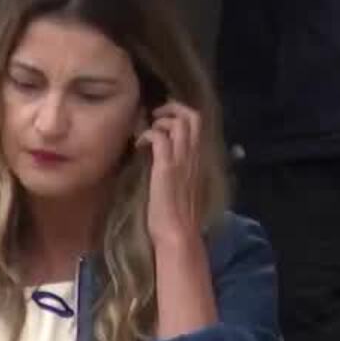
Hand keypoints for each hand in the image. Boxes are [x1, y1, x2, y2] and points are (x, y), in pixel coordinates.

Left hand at [138, 103, 204, 245]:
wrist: (179, 233)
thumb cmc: (180, 216)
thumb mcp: (186, 187)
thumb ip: (183, 170)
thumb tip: (170, 159)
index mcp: (200, 160)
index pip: (199, 124)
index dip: (181, 114)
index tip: (164, 119)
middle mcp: (195, 156)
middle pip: (192, 116)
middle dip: (172, 108)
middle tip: (155, 116)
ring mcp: (182, 160)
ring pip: (178, 122)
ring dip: (159, 120)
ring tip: (146, 131)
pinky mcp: (167, 167)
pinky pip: (159, 137)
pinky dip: (147, 134)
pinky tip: (139, 145)